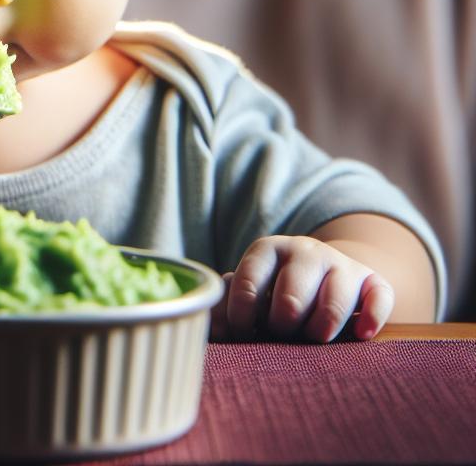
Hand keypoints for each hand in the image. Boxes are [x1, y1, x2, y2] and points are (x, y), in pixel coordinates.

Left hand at [210, 235, 393, 342]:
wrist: (324, 275)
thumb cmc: (276, 290)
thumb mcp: (250, 289)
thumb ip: (226, 305)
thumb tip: (210, 329)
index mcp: (267, 249)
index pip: (247, 284)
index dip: (241, 318)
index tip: (243, 333)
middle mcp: (304, 250)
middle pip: (290, 300)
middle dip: (282, 329)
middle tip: (281, 336)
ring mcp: (340, 264)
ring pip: (332, 304)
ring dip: (319, 332)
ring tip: (312, 339)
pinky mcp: (373, 281)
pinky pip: (379, 298)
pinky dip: (370, 319)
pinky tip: (359, 335)